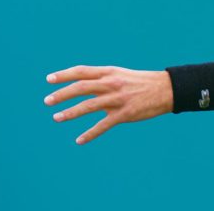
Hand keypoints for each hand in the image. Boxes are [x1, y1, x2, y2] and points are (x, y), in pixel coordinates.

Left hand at [44, 65, 173, 144]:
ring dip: (70, 112)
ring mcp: (118, 99)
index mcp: (110, 72)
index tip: (49, 79)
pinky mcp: (125, 113)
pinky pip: (103, 125)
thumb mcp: (121, 75)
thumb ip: (103, 80)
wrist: (166, 89)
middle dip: (62, 94)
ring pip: (88, 106)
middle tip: (47, 101)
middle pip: (81, 87)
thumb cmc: (141, 82)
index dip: (64, 74)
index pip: (82, 71)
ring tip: (56, 118)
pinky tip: (79, 140)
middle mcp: (111, 84)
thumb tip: (83, 85)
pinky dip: (90, 134)